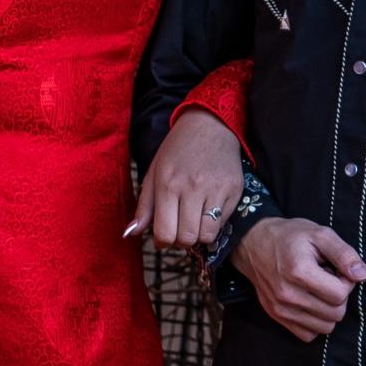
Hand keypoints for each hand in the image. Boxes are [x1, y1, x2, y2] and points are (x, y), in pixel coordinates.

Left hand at [127, 108, 243, 249]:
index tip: (166, 233)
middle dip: (181, 240)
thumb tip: (131, 233)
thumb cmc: (178, 149)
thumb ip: (144, 205)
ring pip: (206, 236)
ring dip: (198, 234)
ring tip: (195, 219)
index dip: (163, 241)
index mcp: (168, 183)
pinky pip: (222, 223)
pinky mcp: (234, 190)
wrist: (210, 125)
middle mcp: (192, 187)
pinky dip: (214, 224)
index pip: (164, 234)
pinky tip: (209, 209)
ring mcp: (215, 189)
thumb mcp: (155, 171)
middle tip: (181, 226)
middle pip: (186, 239)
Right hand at [230, 217, 365, 342]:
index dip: (346, 281)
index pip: (340, 295)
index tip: (337, 269)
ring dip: (328, 310)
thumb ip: (344, 254)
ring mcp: (281, 309)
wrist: (254, 243)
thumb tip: (364, 275)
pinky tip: (309, 301)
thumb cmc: (289, 236)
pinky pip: (308, 334)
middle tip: (328, 277)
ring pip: (325, 327)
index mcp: (299, 271)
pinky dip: (314, 322)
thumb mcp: (319, 234)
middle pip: (335, 314)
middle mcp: (288, 295)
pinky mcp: (277, 317)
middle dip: (338, 296)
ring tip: (317, 288)